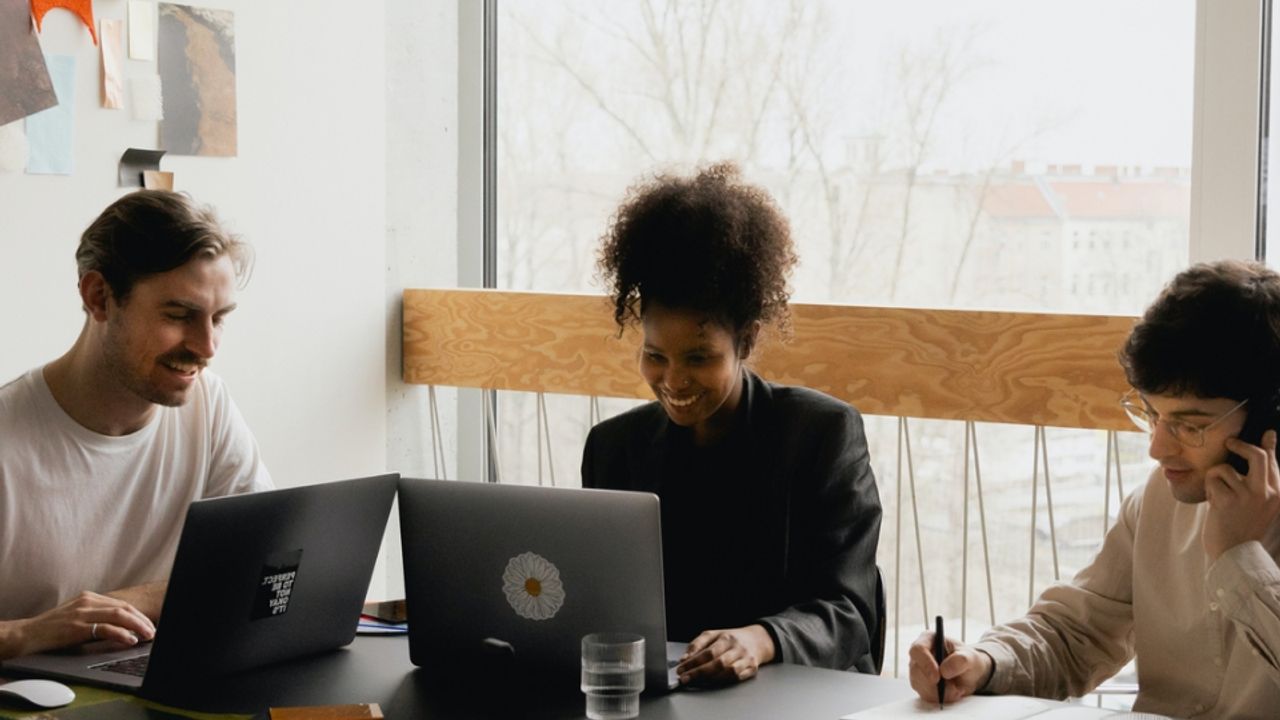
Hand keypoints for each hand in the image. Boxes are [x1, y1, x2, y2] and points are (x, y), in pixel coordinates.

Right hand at [0, 591, 155, 659]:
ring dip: (137, 626)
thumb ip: (97, 617)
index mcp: (89, 597)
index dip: (138, 615)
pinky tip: (130, 640)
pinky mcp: (77, 627)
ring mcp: (82, 613)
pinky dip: (121, 634)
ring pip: (119, 615)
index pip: (121, 604)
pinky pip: (105, 628)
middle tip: (153, 631)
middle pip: (124, 608)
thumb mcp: (77, 617)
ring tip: (148, 635)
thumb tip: (123, 629)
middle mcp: (88, 602)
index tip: (149, 624)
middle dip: (142, 620)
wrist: (28, 634)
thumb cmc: (53, 629)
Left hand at [675, 624, 774, 685]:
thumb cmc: (731, 639)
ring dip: (711, 679)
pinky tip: (713, 682)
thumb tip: (684, 659)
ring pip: (729, 672)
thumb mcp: (713, 635)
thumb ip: (697, 645)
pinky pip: (737, 678)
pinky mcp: (752, 669)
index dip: (693, 662)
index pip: (708, 652)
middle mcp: (737, 648)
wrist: (756, 640)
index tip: (681, 669)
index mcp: (726, 638)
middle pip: (718, 663)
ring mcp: (746, 659)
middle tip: (685, 678)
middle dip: (699, 673)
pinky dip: (724, 681)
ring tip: (697, 681)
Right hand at [908, 631, 990, 703]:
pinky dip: (939, 697)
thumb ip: (960, 661)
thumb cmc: (967, 660)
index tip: (937, 677)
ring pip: (919, 684)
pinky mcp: (920, 684)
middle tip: (954, 689)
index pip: (918, 649)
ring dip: (939, 692)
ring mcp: (917, 670)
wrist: (968, 673)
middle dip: (935, 684)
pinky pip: (924, 694)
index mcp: (928, 639)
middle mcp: (919, 654)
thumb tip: (944, 671)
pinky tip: (951, 692)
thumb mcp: (970, 657)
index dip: (925, 663)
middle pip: (916, 670)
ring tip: (957, 689)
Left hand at [1203, 430, 1279, 560]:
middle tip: (1229, 443)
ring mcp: (1248, 496)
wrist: (1233, 553)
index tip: (1267, 433)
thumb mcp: (1260, 504)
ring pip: (1224, 468)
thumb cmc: (1242, 526)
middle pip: (1256, 455)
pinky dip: (1209, 489)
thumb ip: (1262, 480)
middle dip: (1240, 445)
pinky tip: (1214, 504)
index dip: (1267, 445)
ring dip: (1215, 480)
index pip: (1272, 462)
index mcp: (1277, 494)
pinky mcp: (1228, 500)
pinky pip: (1212, 479)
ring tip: (1219, 496)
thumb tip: (1265, 454)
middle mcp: (1267, 493)